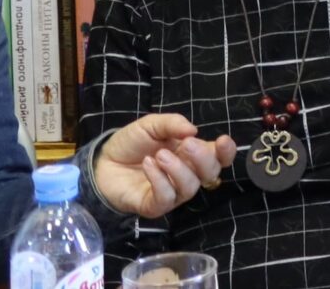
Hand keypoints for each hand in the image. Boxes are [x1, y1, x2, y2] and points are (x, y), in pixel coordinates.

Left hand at [93, 114, 236, 217]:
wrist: (102, 162)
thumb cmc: (131, 144)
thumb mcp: (151, 124)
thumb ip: (172, 123)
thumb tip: (194, 130)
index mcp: (193, 155)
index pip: (220, 158)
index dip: (227, 152)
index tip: (222, 140)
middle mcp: (187, 175)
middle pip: (211, 174)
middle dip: (203, 158)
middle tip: (186, 144)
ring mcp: (172, 193)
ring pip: (190, 187)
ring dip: (178, 169)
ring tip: (159, 155)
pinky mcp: (154, 206)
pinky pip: (166, 197)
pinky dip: (159, 179)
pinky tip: (148, 164)